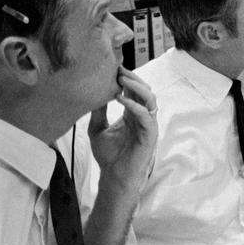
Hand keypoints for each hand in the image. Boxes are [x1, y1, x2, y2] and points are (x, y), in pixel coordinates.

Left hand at [87, 67, 157, 185]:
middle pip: (145, 90)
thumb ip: (98, 112)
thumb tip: (93, 93)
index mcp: (132, 114)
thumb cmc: (108, 155)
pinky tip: (120, 99)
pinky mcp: (150, 134)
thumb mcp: (97, 129)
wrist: (113, 176)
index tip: (113, 68)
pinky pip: (146, 115)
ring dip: (137, 86)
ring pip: (150, 98)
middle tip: (118, 70)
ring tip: (122, 80)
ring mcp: (148, 125)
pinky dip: (134, 105)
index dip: (126, 78)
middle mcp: (142, 117)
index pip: (134, 91)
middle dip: (133, 78)